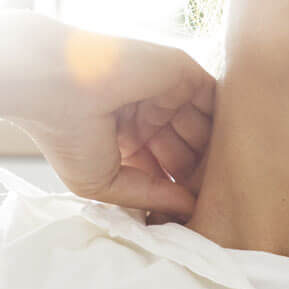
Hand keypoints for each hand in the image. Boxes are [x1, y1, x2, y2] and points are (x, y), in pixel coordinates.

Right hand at [4, 23, 216, 219]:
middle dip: (200, 176)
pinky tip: (232, 152)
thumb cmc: (67, 135)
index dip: (176, 191)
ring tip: (224, 183)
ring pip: (205, 128)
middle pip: (188, 150)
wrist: (55, 85)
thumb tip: (187, 208)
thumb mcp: (103, 182)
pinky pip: (215, 100)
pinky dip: (226, 123)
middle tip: (215, 202)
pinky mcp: (181, 71)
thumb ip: (147, 195)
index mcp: (125, 137)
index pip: (163, 167)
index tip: (191, 217)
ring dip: (216, 155)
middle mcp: (146, 113)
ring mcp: (165, 91)